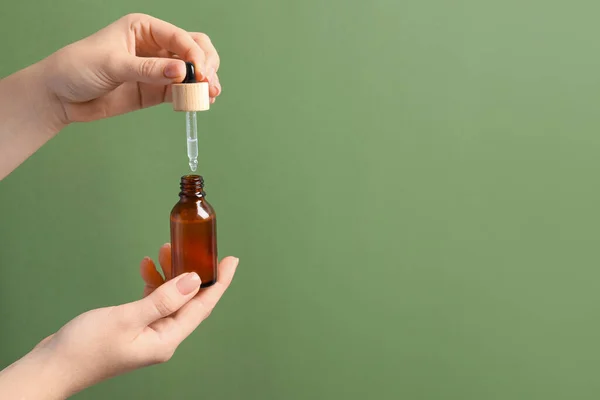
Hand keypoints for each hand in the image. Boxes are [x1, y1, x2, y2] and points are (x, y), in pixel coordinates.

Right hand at [21, 244, 237, 397]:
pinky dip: (152, 283)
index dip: (219, 282)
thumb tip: (194, 281)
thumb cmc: (85, 347)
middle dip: (195, 272)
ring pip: (170, 298)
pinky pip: (153, 302)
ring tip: (166, 248)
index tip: (231, 260)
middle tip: (199, 246)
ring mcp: (148, 334)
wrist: (51, 366)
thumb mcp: (127, 318)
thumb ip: (163, 299)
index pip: (203, 306)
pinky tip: (146, 267)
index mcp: (167, 339)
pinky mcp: (134, 328)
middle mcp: (163, 338)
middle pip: (190, 301)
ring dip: (171, 273)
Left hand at [42, 13, 220, 123]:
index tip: (200, 74)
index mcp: (144, 28)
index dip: (195, 55)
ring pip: (192, 72)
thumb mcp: (112, 64)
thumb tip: (181, 73)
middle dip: (206, 65)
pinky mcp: (156, 90)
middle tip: (208, 84)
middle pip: (195, 49)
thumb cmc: (78, 68)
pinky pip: (181, 91)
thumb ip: (148, 70)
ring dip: (204, 82)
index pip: (180, 37)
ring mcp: (158, 69)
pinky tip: (199, 102)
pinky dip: (193, 97)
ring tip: (208, 96)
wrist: (60, 96)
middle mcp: (155, 46)